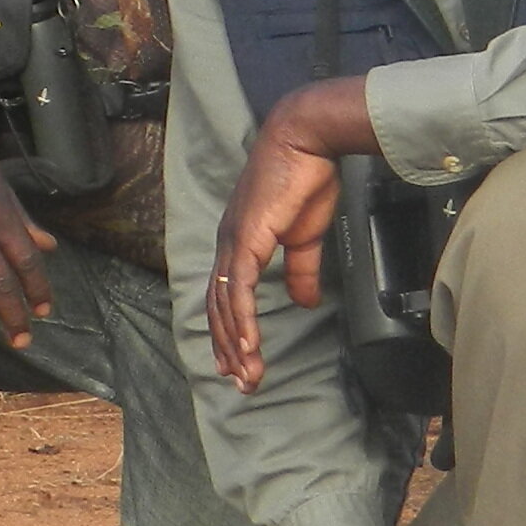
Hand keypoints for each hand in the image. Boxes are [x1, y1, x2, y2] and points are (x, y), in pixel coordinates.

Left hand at [202, 76, 371, 390]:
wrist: (306, 142)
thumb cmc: (304, 181)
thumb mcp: (304, 236)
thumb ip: (300, 270)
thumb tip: (304, 302)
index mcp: (238, 244)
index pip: (227, 298)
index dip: (230, 332)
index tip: (239, 363)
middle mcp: (227, 245)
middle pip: (220, 308)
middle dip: (228, 349)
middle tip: (241, 383)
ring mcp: (233, 241)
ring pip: (227, 305)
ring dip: (236, 343)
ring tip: (247, 375)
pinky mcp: (247, 237)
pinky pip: (240, 287)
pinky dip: (243, 319)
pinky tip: (249, 344)